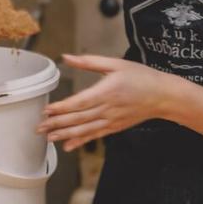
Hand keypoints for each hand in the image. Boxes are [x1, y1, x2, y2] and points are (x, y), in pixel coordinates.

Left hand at [37, 54, 177, 151]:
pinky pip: (95, 135)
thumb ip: (89, 62)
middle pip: (78, 119)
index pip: (80, 102)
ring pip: (85, 130)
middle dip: (57, 124)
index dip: (62, 108)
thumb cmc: (141, 76)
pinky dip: (81, 141)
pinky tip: (68, 145)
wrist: (163, 95)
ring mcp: (112, 120)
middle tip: (39, 128)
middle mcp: (108, 108)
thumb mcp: (116, 63)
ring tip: (48, 138)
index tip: (47, 110)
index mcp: (107, 91)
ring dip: (65, 135)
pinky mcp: (115, 127)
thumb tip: (67, 57)